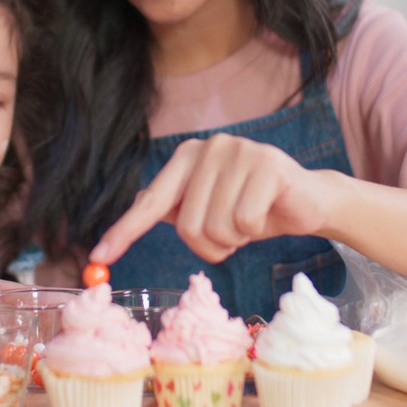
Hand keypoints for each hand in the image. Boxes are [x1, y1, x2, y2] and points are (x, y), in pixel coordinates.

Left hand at [90, 134, 335, 265]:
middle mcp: (208, 147)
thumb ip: (176, 205)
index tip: (99, 259)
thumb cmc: (254, 207)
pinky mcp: (267, 164)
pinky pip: (244, 222)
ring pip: (216, 228)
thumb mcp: (209, 208)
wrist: (307, 202)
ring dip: (234, 240)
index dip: (124, 233)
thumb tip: (135, 207)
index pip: (149, 202)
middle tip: (232, 236)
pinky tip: (266, 214)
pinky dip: (254, 231)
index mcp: (187, 157)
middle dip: (211, 246)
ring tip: (250, 223)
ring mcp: (239, 151)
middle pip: (187, 227)